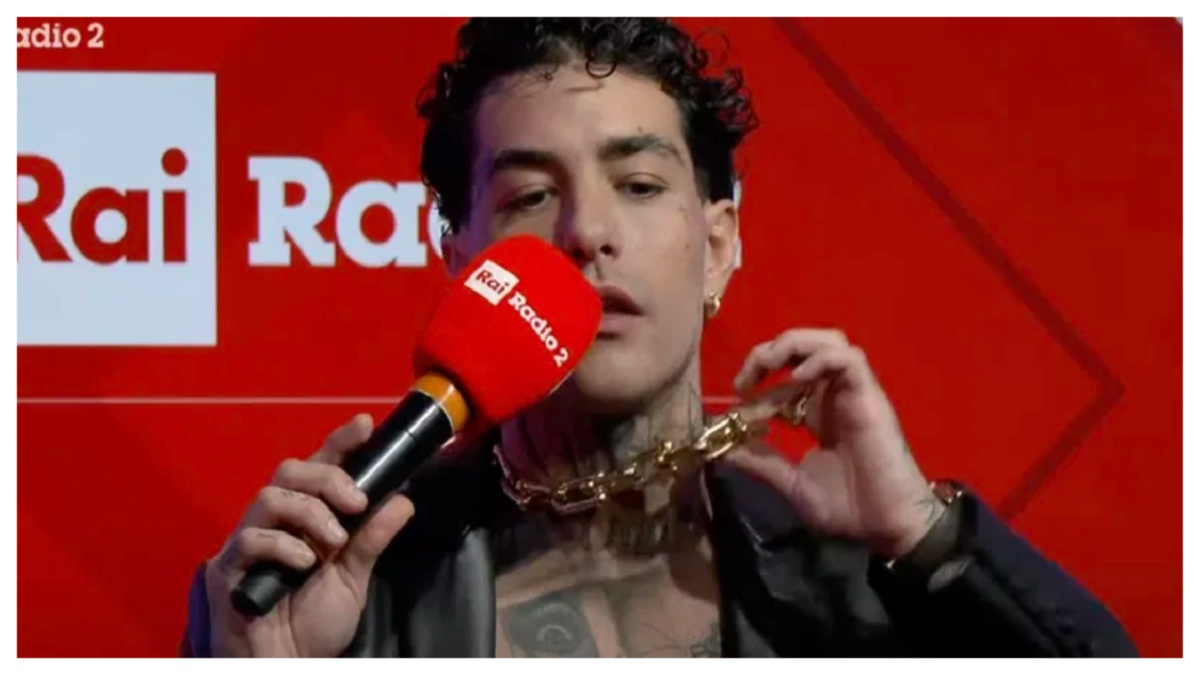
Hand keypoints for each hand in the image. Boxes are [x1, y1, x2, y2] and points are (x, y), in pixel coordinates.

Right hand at [202, 414, 415, 657]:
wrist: (287, 666)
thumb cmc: (312, 624)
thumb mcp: (353, 578)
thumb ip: (372, 539)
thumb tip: (403, 499)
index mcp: (305, 518)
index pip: (319, 468)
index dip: (340, 442)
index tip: (365, 425)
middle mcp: (275, 522)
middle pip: (291, 469)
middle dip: (328, 477)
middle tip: (356, 503)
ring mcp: (248, 542)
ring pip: (270, 496)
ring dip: (309, 511)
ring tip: (334, 541)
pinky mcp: (228, 569)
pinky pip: (250, 539)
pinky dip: (284, 546)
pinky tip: (304, 565)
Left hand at [725, 329, 943, 558]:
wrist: (887, 527)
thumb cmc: (849, 508)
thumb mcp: (793, 483)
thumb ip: (762, 463)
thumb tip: (724, 450)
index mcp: (817, 413)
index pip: (784, 376)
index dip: (757, 379)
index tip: (736, 400)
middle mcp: (834, 396)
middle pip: (805, 346)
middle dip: (768, 352)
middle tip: (745, 378)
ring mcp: (854, 394)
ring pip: (830, 341)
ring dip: (794, 344)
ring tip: (769, 364)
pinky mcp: (870, 398)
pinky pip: (849, 360)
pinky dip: (821, 359)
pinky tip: (799, 377)